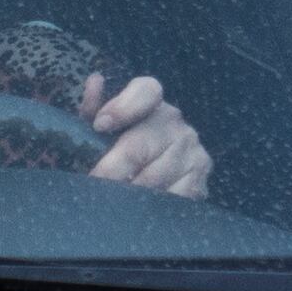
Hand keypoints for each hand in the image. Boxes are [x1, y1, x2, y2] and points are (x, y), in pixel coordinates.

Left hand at [80, 73, 210, 199]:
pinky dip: (150, 207)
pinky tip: (137, 209)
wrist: (155, 176)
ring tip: (109, 202)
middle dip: (110, 169)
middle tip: (92, 183)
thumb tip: (96, 81)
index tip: (99, 126)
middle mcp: (175, 121)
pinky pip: (170, 199)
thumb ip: (94, 107)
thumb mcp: (104, 127)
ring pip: (150, 179)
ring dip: (127, 194)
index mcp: (152, 101)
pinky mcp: (199, 181)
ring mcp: (191, 150)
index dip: (121, 107)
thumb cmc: (122, 145)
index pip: (145, 91)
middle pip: (137, 147)